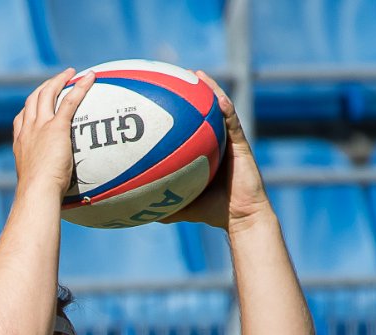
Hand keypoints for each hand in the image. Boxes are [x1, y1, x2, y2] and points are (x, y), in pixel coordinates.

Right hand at [12, 69, 94, 201]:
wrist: (37, 192)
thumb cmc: (38, 196)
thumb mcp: (37, 185)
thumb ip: (45, 181)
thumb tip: (53, 195)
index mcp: (21, 144)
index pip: (21, 119)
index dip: (30, 108)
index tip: (37, 104)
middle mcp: (28, 131)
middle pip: (33, 100)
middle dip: (45, 87)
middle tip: (58, 80)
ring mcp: (40, 126)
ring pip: (48, 94)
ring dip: (60, 80)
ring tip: (72, 73)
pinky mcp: (56, 127)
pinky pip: (69, 100)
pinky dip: (79, 87)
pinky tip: (90, 78)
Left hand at [161, 73, 270, 232]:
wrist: (241, 217)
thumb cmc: (213, 212)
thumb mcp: (180, 206)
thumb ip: (161, 204)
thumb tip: (133, 210)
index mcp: (201, 151)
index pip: (186, 126)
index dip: (175, 110)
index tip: (158, 96)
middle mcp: (215, 141)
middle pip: (201, 112)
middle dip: (190, 93)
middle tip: (173, 76)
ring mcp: (229, 141)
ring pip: (219, 109)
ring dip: (209, 90)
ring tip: (196, 75)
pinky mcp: (242, 144)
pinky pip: (233, 122)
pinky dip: (226, 109)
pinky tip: (218, 98)